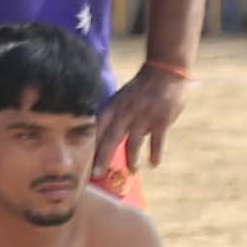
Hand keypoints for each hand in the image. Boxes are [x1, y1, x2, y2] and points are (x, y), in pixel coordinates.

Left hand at [95, 56, 189, 174]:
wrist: (164, 71)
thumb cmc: (140, 89)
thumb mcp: (120, 99)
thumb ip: (114, 119)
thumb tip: (107, 141)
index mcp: (112, 108)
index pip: (96, 131)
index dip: (89, 149)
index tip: (82, 164)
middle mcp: (124, 113)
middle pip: (110, 140)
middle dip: (101, 159)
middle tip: (96, 175)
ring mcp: (143, 117)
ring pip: (133, 143)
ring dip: (131, 160)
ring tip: (131, 171)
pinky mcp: (161, 119)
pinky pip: (157, 141)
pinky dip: (155, 153)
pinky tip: (153, 164)